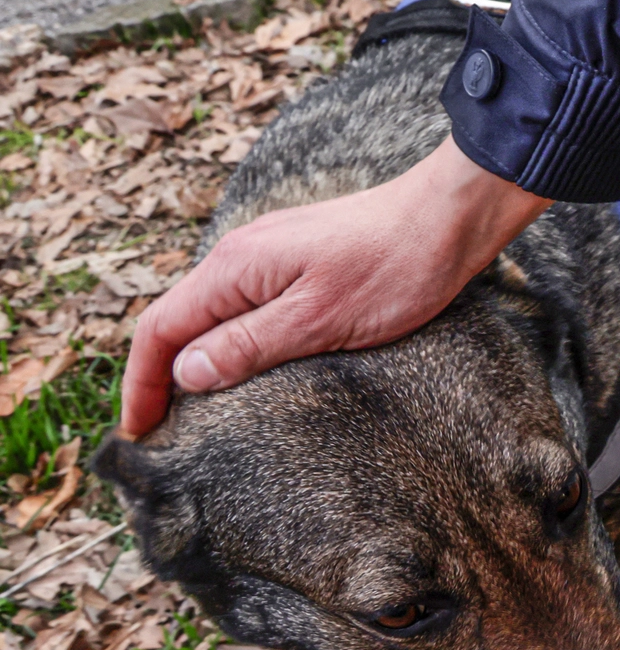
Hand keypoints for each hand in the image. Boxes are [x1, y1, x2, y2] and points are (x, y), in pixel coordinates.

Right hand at [121, 136, 552, 436]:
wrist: (450, 217)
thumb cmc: (395, 267)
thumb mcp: (319, 319)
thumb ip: (249, 344)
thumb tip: (186, 372)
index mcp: (236, 267)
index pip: (160, 328)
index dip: (141, 383)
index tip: (139, 433)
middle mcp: (243, 254)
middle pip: (179, 319)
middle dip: (161, 375)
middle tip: (160, 433)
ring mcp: (272, 253)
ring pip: (213, 313)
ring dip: (197, 359)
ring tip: (196, 411)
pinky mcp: (302, 260)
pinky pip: (248, 305)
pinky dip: (233, 340)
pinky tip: (248, 368)